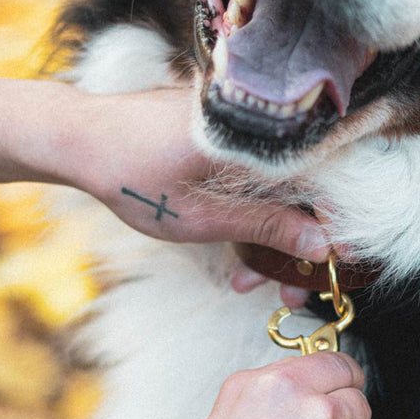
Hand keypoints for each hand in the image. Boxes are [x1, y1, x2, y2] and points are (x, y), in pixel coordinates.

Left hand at [0, 77, 329, 261]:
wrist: (81, 137)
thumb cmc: (131, 174)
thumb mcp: (201, 217)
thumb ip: (265, 227)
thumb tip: (322, 245)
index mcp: (258, 136)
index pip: (327, 177)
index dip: (338, 222)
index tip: (337, 261)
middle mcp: (260, 125)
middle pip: (308, 187)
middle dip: (301, 245)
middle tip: (292, 294)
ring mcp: (245, 131)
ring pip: (283, 189)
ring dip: (274, 238)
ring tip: (251, 284)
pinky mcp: (231, 139)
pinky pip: (260, 179)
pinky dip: (255, 215)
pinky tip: (239, 256)